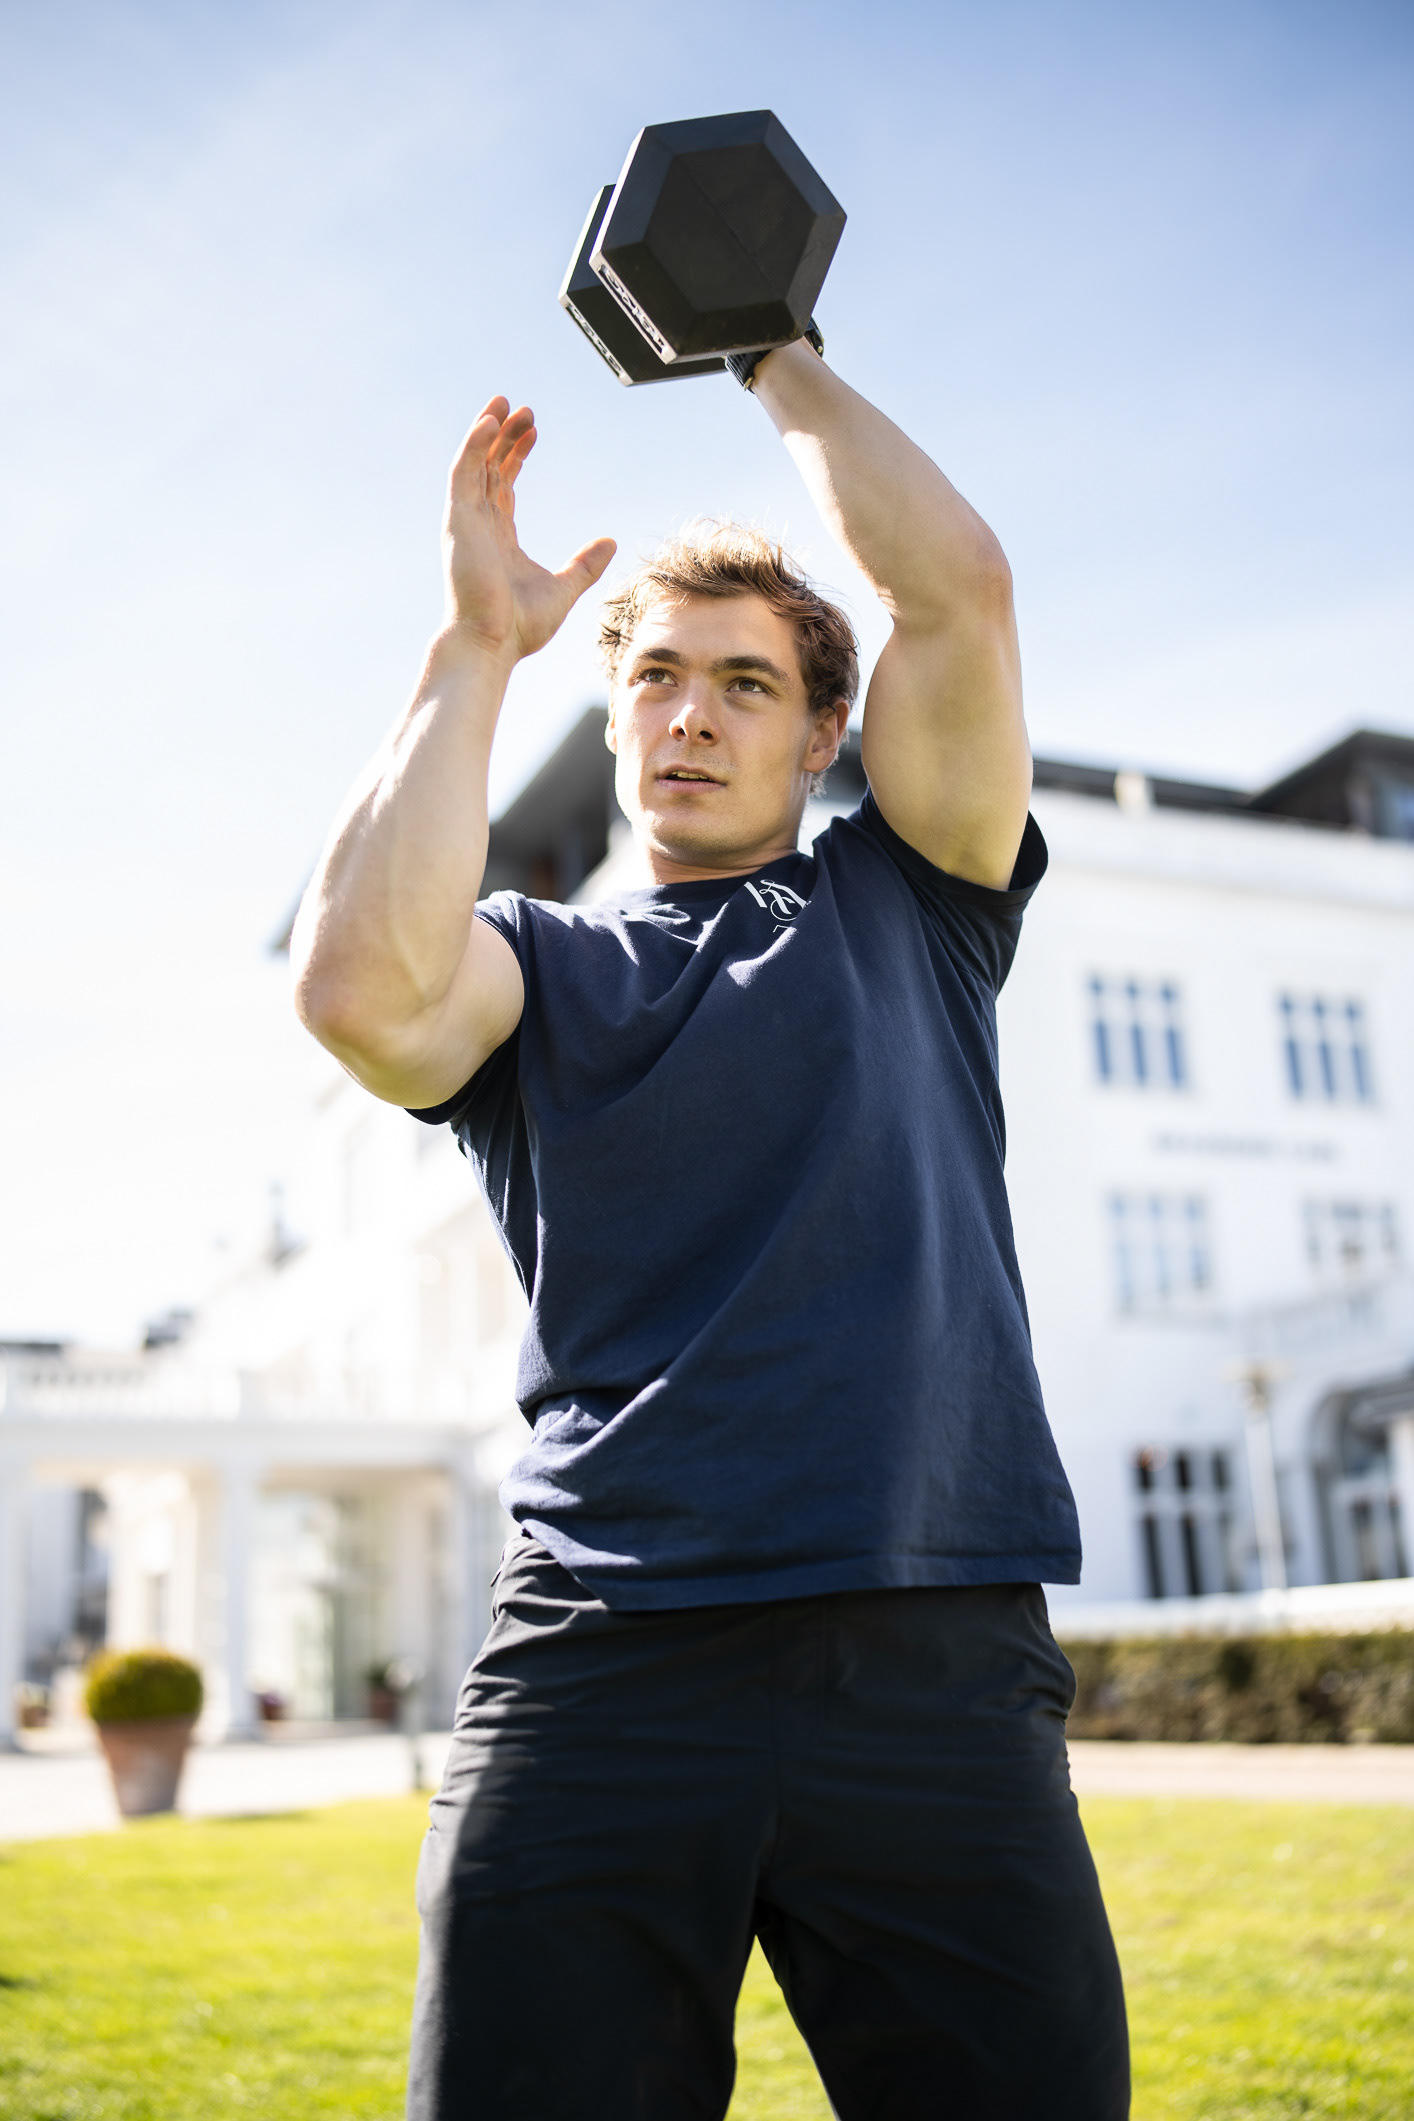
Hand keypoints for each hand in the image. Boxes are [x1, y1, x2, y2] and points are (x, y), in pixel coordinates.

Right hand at [442, 397, 615, 659]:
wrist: (491, 644)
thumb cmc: (519, 627)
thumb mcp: (563, 588)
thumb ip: (585, 565)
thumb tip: (610, 542)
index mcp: (499, 539)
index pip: (504, 486)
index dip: (516, 456)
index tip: (533, 432)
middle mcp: (479, 526)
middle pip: (490, 468)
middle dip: (505, 437)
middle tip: (524, 410)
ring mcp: (466, 522)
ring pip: (474, 463)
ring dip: (487, 431)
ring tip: (504, 403)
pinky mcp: (458, 521)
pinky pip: (463, 472)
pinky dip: (473, 445)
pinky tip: (489, 421)